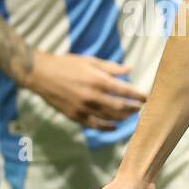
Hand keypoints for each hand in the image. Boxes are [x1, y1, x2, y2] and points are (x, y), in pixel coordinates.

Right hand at [26, 52, 146, 129]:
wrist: (41, 74)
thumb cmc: (66, 64)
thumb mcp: (89, 61)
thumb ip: (110, 67)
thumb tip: (129, 70)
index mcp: (97, 80)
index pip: (125, 91)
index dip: (138, 96)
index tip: (147, 97)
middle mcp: (92, 96)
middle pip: (120, 107)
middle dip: (133, 108)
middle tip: (140, 108)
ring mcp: (83, 108)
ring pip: (109, 118)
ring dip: (122, 118)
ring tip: (130, 115)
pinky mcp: (74, 116)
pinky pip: (94, 125)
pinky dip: (106, 127)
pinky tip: (114, 126)